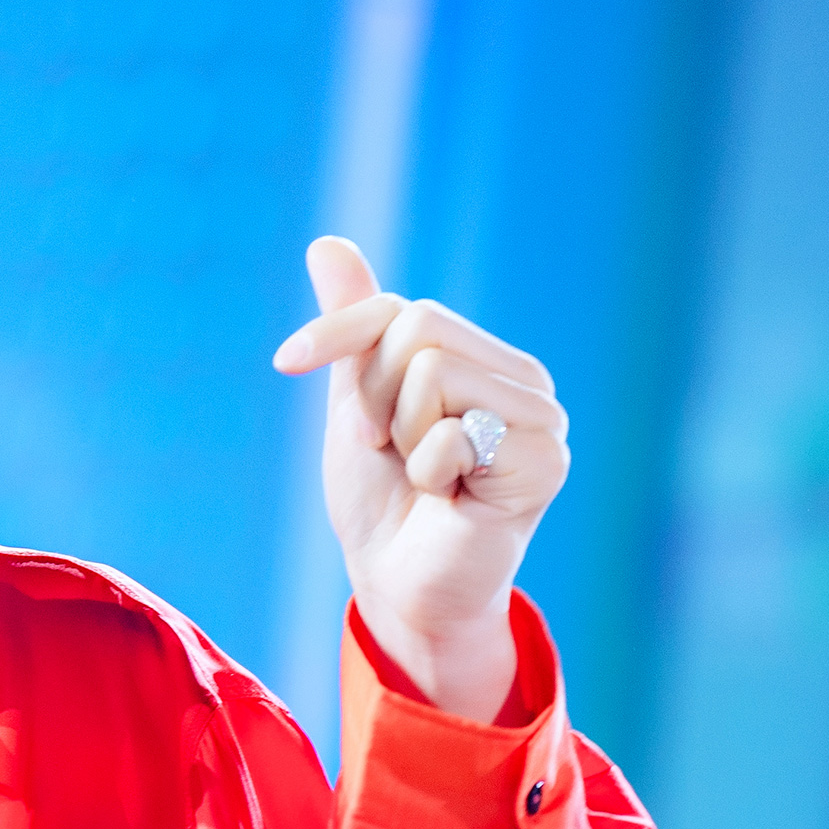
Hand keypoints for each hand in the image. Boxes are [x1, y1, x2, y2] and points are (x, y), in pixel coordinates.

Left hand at [272, 238, 569, 721]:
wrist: (398, 586)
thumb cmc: (382, 499)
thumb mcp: (355, 401)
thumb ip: (353, 328)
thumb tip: (326, 242)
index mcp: (485, 359)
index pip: (403, 307)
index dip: (336, 332)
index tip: (285, 361)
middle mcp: (525, 381)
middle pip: (417, 330)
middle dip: (375, 396)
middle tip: (391, 450)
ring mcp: (542, 419)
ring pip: (432, 369)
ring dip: (402, 433)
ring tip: (426, 475)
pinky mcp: (544, 461)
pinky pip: (453, 429)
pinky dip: (428, 469)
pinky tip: (450, 499)